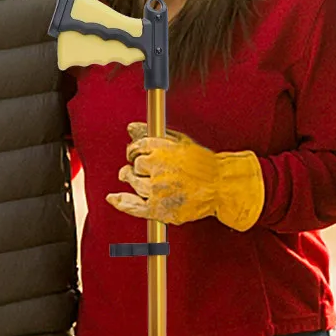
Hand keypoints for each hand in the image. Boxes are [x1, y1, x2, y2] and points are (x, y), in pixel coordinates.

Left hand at [107, 122, 264, 229]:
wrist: (222, 186)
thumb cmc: (205, 165)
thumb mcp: (180, 142)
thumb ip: (152, 134)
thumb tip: (131, 127)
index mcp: (162, 148)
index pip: (137, 147)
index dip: (135, 151)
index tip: (136, 154)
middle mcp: (157, 167)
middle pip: (134, 165)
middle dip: (137, 167)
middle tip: (147, 170)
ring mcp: (156, 189)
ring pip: (133, 183)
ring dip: (136, 181)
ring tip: (149, 181)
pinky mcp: (158, 208)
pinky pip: (133, 206)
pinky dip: (121, 202)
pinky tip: (114, 198)